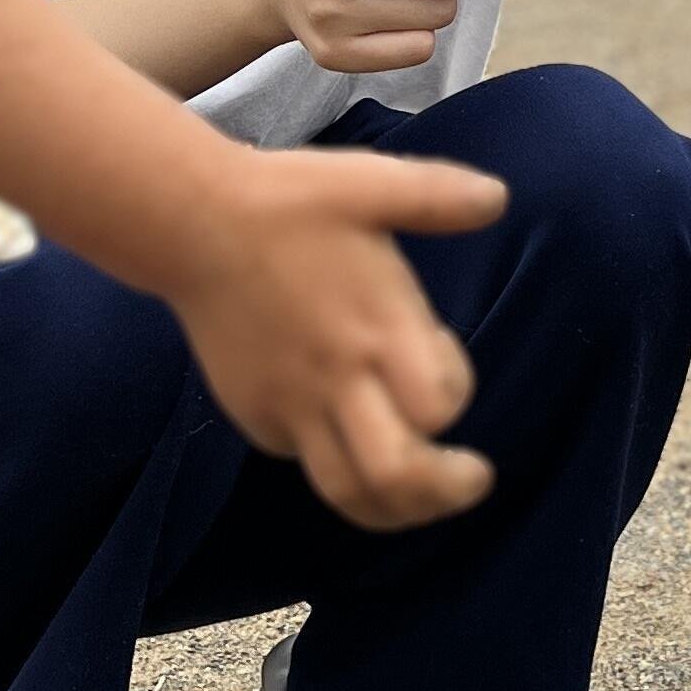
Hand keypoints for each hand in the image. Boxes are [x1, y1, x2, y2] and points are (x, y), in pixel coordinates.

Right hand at [173, 142, 509, 527]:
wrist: (192, 224)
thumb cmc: (289, 202)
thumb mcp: (371, 183)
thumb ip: (439, 196)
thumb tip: (499, 198)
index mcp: (375, 329)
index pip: (437, 406)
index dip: (454, 394)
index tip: (447, 363)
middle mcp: (337, 382)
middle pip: (395, 476)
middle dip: (445, 493)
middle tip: (473, 480)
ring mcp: (290, 407)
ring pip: (346, 492)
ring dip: (396, 507)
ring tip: (423, 497)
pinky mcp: (254, 417)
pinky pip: (303, 461)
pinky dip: (338, 466)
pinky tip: (352, 441)